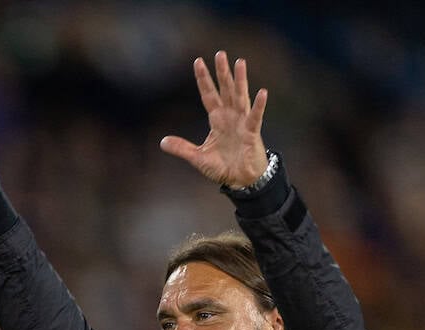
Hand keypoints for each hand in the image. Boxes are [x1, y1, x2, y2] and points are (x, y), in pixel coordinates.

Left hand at [160, 52, 268, 187]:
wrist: (241, 181)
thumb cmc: (223, 168)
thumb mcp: (198, 157)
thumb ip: (182, 148)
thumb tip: (162, 142)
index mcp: (217, 120)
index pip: (208, 95)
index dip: (203, 79)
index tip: (198, 61)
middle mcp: (230, 116)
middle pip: (225, 90)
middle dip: (222, 72)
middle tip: (220, 53)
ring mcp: (242, 122)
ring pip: (240, 96)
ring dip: (240, 80)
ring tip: (240, 62)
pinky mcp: (252, 132)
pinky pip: (255, 116)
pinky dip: (259, 105)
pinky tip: (261, 92)